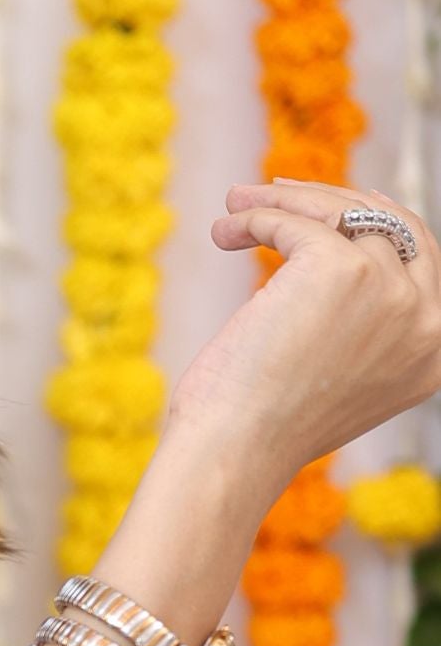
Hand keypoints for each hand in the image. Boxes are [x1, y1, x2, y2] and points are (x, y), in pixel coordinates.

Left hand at [169, 177, 440, 490]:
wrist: (233, 453)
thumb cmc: (259, 429)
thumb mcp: (334, 379)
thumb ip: (356, 331)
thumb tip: (327, 267)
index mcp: (431, 355)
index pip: (423, 263)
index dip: (383, 223)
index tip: (340, 205)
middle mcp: (426, 321)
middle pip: (393, 226)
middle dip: (333, 199)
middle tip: (276, 192)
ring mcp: (391, 291)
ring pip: (341, 213)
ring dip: (282, 200)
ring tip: (235, 203)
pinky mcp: (343, 268)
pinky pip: (295, 221)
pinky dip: (255, 217)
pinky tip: (225, 232)